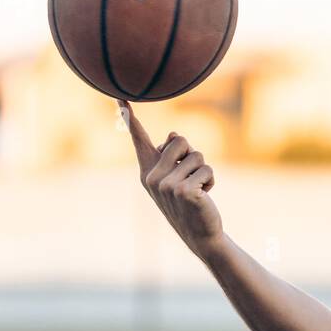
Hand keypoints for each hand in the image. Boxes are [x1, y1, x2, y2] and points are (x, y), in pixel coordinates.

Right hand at [118, 99, 223, 254]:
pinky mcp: (184, 191)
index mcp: (147, 170)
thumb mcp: (178, 175)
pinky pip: (207, 170)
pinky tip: (203, 197)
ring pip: (197, 156)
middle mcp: (152, 177)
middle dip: (192, 155)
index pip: (139, 139)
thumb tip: (174, 134)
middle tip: (190, 178)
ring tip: (197, 189)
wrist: (199, 233)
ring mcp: (166, 185)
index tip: (120, 98)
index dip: (129, 117)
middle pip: (180, 140)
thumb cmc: (189, 201)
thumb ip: (174, 155)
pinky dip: (211, 181)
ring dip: (204, 171)